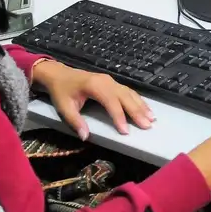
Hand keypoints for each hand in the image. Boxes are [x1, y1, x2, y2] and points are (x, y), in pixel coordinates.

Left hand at [32, 60, 153, 138]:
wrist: (59, 74)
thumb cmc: (61, 91)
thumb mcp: (64, 107)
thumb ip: (75, 122)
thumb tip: (85, 137)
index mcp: (95, 86)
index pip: (111, 102)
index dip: (119, 117)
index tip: (126, 131)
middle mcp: (107, 81)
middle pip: (125, 97)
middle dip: (137, 112)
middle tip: (147, 126)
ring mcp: (111, 81)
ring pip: (130, 93)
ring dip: (141, 106)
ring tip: (151, 119)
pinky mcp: (113, 82)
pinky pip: (128, 91)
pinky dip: (138, 100)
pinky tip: (145, 109)